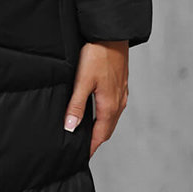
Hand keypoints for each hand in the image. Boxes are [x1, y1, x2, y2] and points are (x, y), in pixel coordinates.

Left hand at [62, 39, 128, 158]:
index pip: (101, 135)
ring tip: (88, 133)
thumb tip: (71, 128)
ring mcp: (121, 92)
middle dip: (97, 140)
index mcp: (109, 105)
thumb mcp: (82, 81)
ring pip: (112, 117)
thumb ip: (76, 106)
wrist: (111, 34)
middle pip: (108, 129)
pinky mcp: (120, 84)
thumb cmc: (97, 55)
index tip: (83, 157)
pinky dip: (106, 115)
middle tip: (84, 149)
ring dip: (102, 128)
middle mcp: (118, 102)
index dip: (92, 147)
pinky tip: (97, 110)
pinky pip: (114, 106)